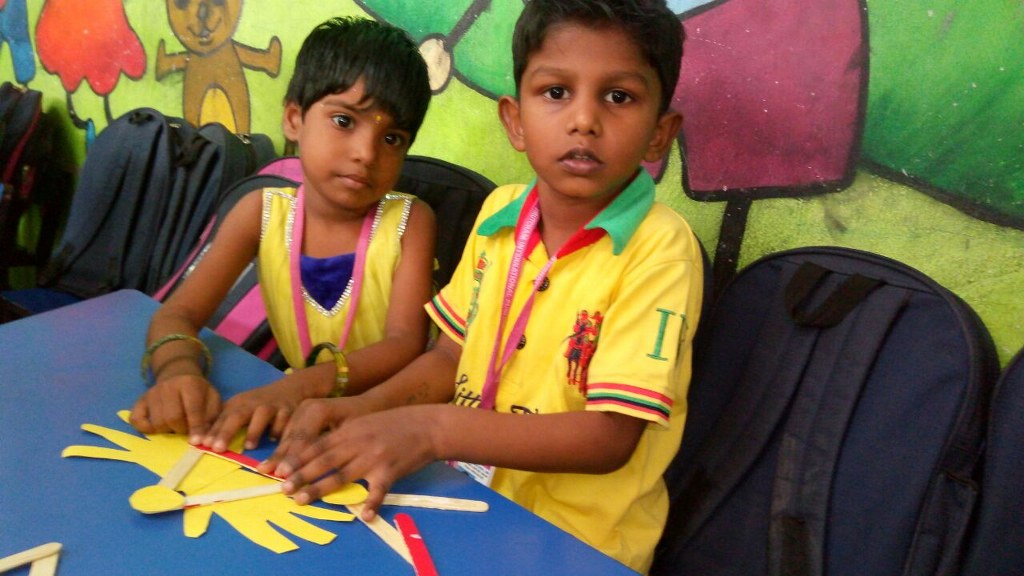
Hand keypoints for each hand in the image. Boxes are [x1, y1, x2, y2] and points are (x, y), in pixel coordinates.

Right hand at [130, 373, 220, 442]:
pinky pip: (136, 420)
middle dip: (181, 429)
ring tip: (175, 425)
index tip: (197, 442)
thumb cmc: (199, 392)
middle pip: (172, 418)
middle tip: (187, 429)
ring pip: (157, 422)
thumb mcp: (212, 399)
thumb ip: (211, 417)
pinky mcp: (140, 401)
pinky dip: (145, 428)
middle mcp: (168, 386)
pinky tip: (156, 428)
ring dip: (167, 430)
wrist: (179, 376)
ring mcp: (152, 393)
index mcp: (189, 384)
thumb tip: (205, 440)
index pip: (192, 409)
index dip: (196, 428)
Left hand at [202, 377, 309, 452]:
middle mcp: (252, 403)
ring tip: (248, 446)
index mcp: (238, 404)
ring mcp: (271, 406)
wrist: (290, 389)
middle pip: (237, 416)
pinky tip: (274, 439)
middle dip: (226, 432)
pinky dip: (279, 430)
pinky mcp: (288, 410)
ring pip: (261, 416)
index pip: (222, 418)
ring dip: (254, 431)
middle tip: (217, 448)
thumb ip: (225, 422)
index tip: (201, 444)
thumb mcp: (241, 408)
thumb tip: (203, 441)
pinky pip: (283, 421)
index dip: (212, 431)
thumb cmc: (260, 404)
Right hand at [258, 395, 372, 476]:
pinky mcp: (302, 412)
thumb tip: (319, 469)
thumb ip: (334, 451)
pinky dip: (283, 447)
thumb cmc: (366, 419)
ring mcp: (303, 408)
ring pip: (289, 434)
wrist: (370, 402)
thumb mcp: (353, 433)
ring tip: (265, 470)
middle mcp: (308, 407)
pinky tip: (276, 460)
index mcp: (320, 411)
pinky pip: (290, 431)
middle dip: (281, 457)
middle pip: (292, 437)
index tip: (284, 475)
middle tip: (267, 473)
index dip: (293, 458)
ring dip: (278, 453)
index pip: (302, 439)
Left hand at [277, 405, 438, 519]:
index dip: (297, 457)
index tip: (280, 469)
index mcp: (350, 430)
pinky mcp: (390, 471)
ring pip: (342, 475)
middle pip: (324, 461)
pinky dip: (372, 504)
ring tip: (302, 500)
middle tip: (283, 488)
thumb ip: (344, 435)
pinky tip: (364, 516)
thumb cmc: (395, 423)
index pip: (318, 444)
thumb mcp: (365, 422)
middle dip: (301, 474)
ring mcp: (374, 457)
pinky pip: (379, 491)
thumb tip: (319, 451)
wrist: (427, 425)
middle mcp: (358, 443)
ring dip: (320, 489)